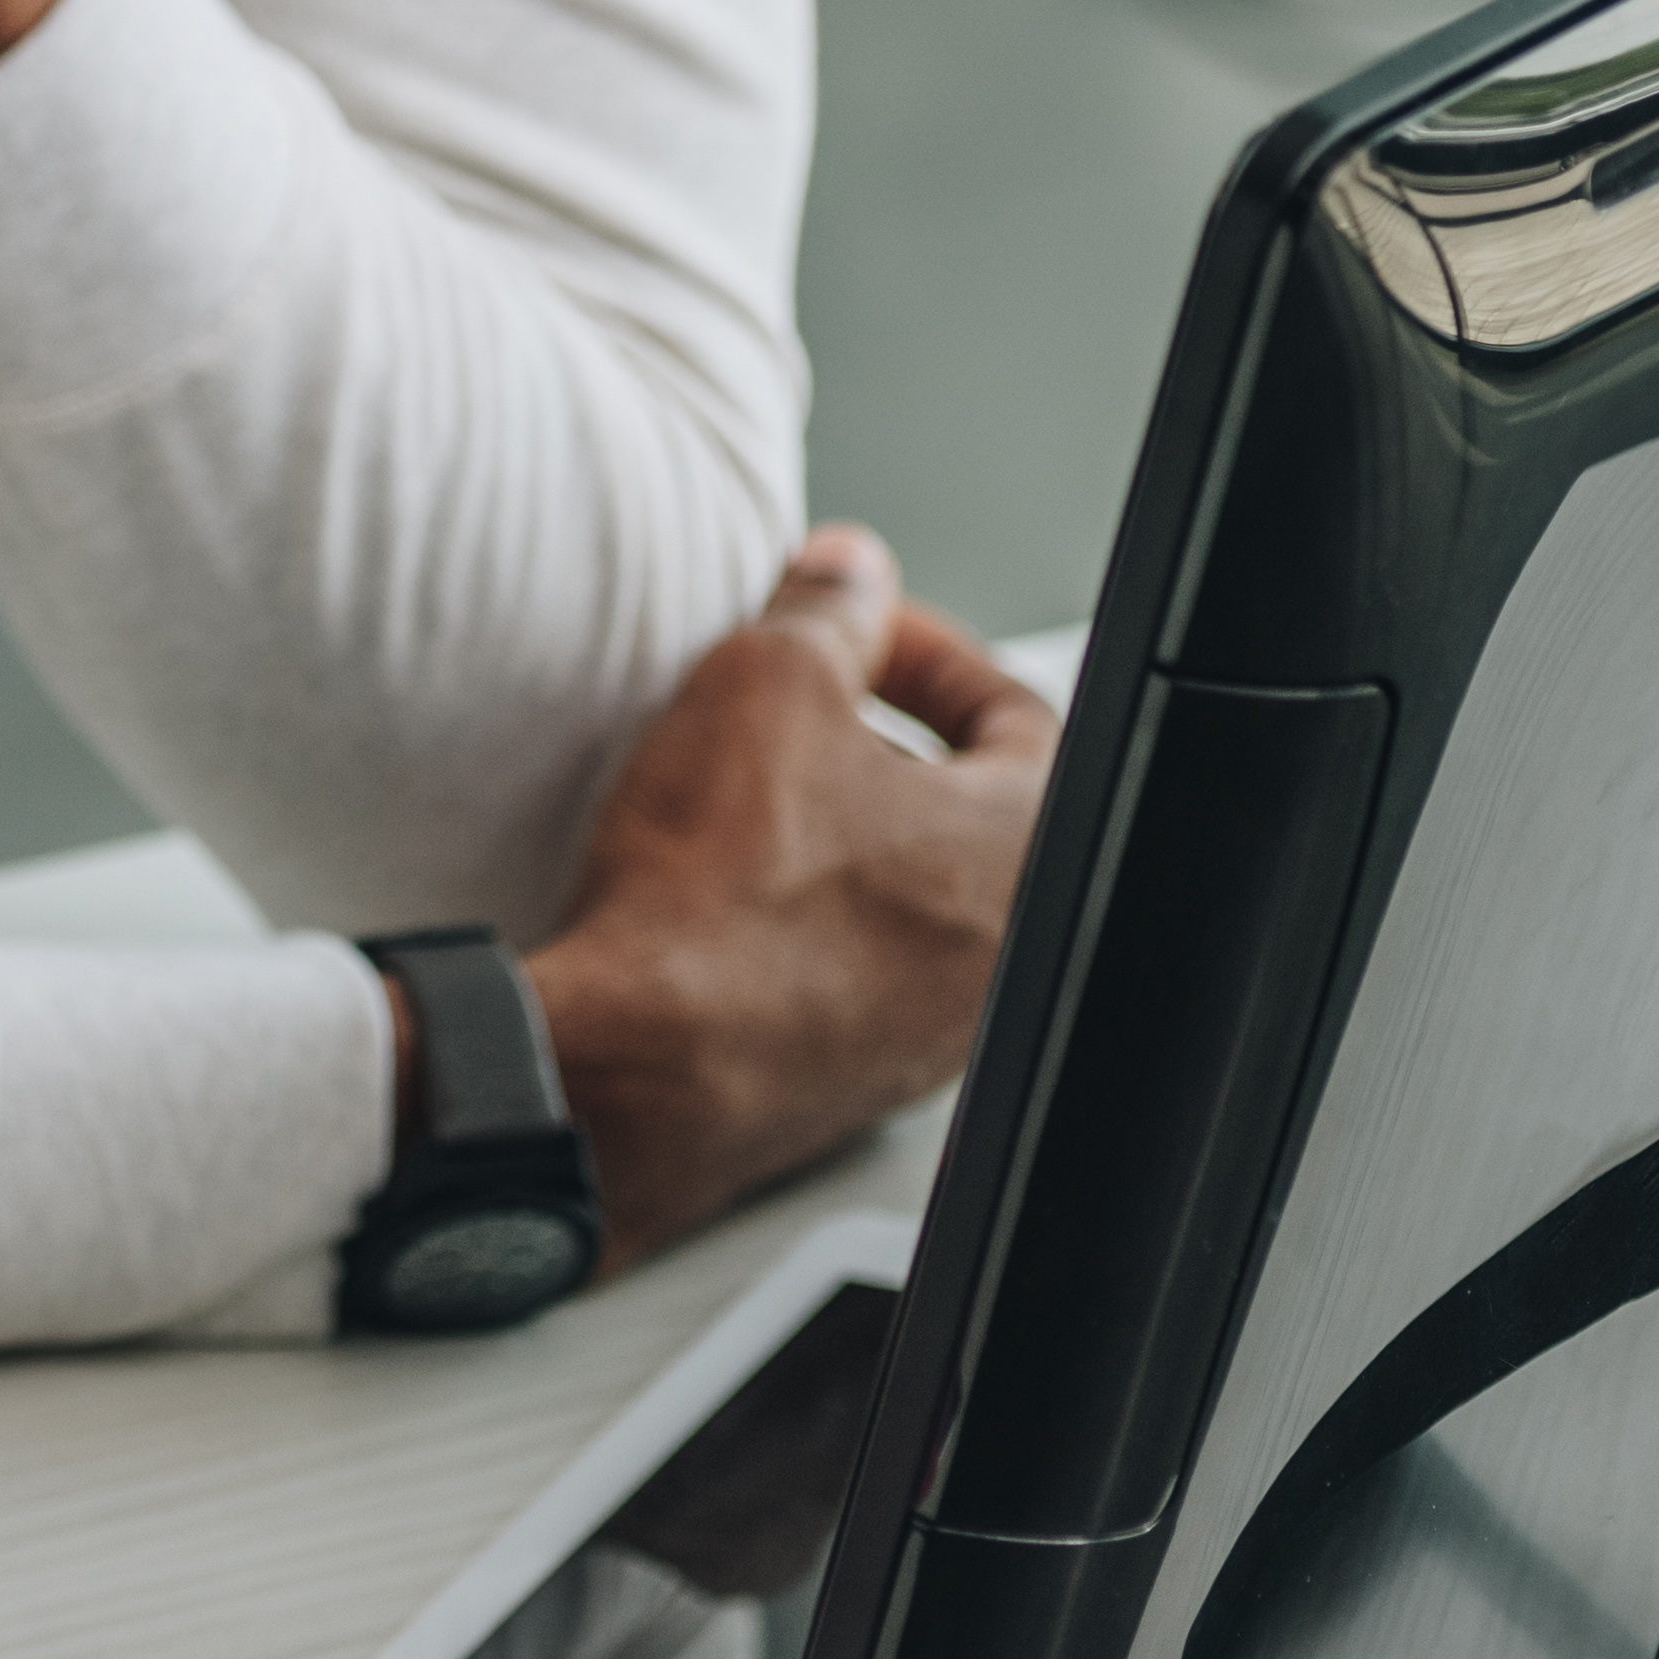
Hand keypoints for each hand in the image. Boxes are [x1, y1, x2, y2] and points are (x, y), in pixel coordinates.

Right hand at [526, 527, 1062, 1265]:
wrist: (636, 1073)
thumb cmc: (720, 896)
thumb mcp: (764, 686)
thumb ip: (826, 612)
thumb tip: (847, 574)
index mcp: (1023, 849)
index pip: (1019, 713)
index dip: (925, 649)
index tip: (855, 630)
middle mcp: (1004, 955)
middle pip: (963, 806)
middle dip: (878, 738)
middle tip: (791, 703)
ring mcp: (932, 1035)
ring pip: (903, 893)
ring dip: (834, 831)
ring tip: (741, 795)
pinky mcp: (852, 1084)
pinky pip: (846, 969)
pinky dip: (797, 917)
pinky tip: (716, 896)